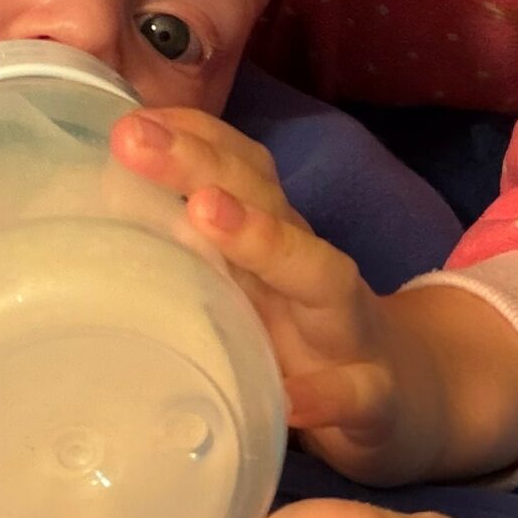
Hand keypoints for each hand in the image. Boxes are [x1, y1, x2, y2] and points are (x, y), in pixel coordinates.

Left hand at [108, 109, 443, 482]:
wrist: (411, 394)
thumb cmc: (308, 332)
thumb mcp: (254, 283)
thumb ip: (198, 248)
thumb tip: (106, 208)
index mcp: (277, 239)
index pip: (239, 169)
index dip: (189, 136)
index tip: (128, 116)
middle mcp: (311, 268)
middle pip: (265, 200)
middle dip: (200, 163)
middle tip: (132, 138)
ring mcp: (347, 329)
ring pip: (316, 273)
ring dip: (262, 240)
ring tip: (204, 211)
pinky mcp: (375, 398)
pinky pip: (354, 394)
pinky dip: (325, 396)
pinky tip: (291, 401)